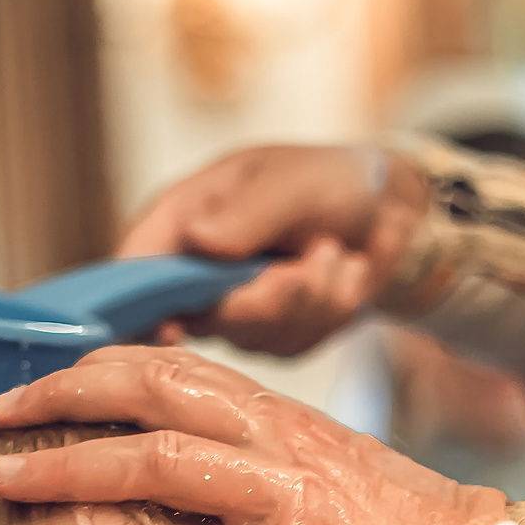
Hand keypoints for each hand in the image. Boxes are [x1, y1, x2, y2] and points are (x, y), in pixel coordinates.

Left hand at [0, 346, 507, 524]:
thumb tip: (209, 503)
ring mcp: (293, 501)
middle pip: (153, 393)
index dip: (104, 370)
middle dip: (65, 401)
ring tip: (5, 486)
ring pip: (159, 465)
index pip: (181, 369)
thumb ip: (273, 483)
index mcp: (291, 423)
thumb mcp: (340, 493)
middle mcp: (284, 445)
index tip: (46, 388)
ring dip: (70, 471)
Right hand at [119, 144, 430, 356]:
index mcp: (181, 220)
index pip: (132, 274)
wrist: (392, 211)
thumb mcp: (290, 181)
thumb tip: (200, 240)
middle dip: (271, 296)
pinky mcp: (272, 336)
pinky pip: (293, 345)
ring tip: (337, 250)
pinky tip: (345, 274)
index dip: (142, 308)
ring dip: (313, 297)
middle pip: (202, 319)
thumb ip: (248, 213)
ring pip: (256, 337)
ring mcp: (233, 309)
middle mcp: (197, 272)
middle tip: (322, 253)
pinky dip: (331, 311)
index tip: (176, 327)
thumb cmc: (330, 179)